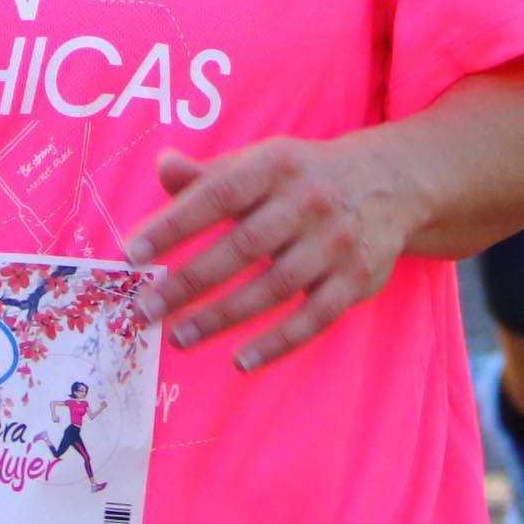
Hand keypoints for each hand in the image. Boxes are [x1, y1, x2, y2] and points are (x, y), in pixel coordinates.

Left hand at [125, 138, 417, 372]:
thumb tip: (162, 168)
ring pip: (274, 287)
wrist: (391, 181)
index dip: (174, 225)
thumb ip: (209, 174)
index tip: (132, 254)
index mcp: (277, 166)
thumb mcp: (261, 162)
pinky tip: (240, 361)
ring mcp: (335, 243)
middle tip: (145, 309)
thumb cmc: (303, 176)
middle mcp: (309, 202)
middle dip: (190, 282)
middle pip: (242, 247)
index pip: (217, 195)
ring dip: (223, 317)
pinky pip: (313, 319)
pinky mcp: (356, 280)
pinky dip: (277, 342)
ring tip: (179, 338)